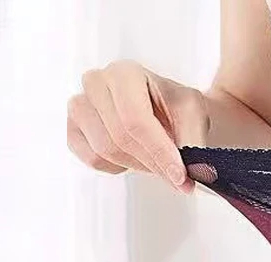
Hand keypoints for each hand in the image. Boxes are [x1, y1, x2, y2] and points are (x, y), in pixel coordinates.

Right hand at [67, 59, 209, 193]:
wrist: (166, 109)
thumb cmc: (175, 107)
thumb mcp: (193, 116)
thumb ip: (192, 141)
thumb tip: (196, 171)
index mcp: (125, 73)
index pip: (136, 120)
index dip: (159, 153)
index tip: (180, 176)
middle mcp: (96, 83)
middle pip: (120, 138)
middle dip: (153, 164)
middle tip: (178, 178)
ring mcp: (80, 105)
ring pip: (105, 151)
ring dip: (138, 166)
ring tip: (157, 161)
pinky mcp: (74, 128)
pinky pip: (92, 159)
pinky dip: (117, 167)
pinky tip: (133, 157)